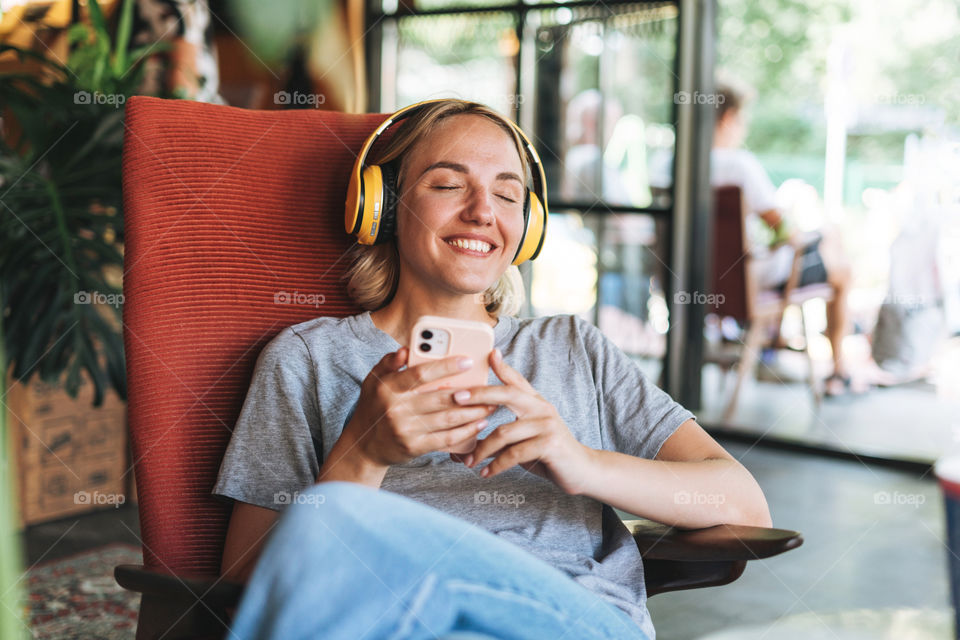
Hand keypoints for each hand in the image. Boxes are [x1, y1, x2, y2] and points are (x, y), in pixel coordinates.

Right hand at [342, 348, 496, 468]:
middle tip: (488, 386)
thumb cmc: (373, 407)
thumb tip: (405, 349)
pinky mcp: (414, 447)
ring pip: (447, 418)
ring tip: (490, 405)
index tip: (468, 361)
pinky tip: (479, 424)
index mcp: (388, 387)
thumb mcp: (373, 380)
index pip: (421, 374)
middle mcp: (396, 409)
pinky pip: (445, 438)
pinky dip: (465, 431)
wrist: (363, 446)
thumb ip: (389, 363)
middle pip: (440, 397)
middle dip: (469, 392)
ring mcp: (406, 430)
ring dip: (473, 412)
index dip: (446, 366)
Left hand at [451, 348, 593, 494]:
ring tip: (468, 461)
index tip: (489, 354)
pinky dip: (496, 465)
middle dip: (480, 395)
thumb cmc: (548, 452)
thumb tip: (469, 438)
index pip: (516, 381)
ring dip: (482, 449)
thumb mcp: (528, 436)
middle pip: (508, 394)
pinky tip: (486, 472)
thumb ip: (505, 432)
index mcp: (536, 402)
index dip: (502, 367)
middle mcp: (542, 408)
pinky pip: (514, 453)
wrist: (581, 470)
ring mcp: (546, 425)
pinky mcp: (549, 444)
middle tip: (456, 399)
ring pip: (504, 432)